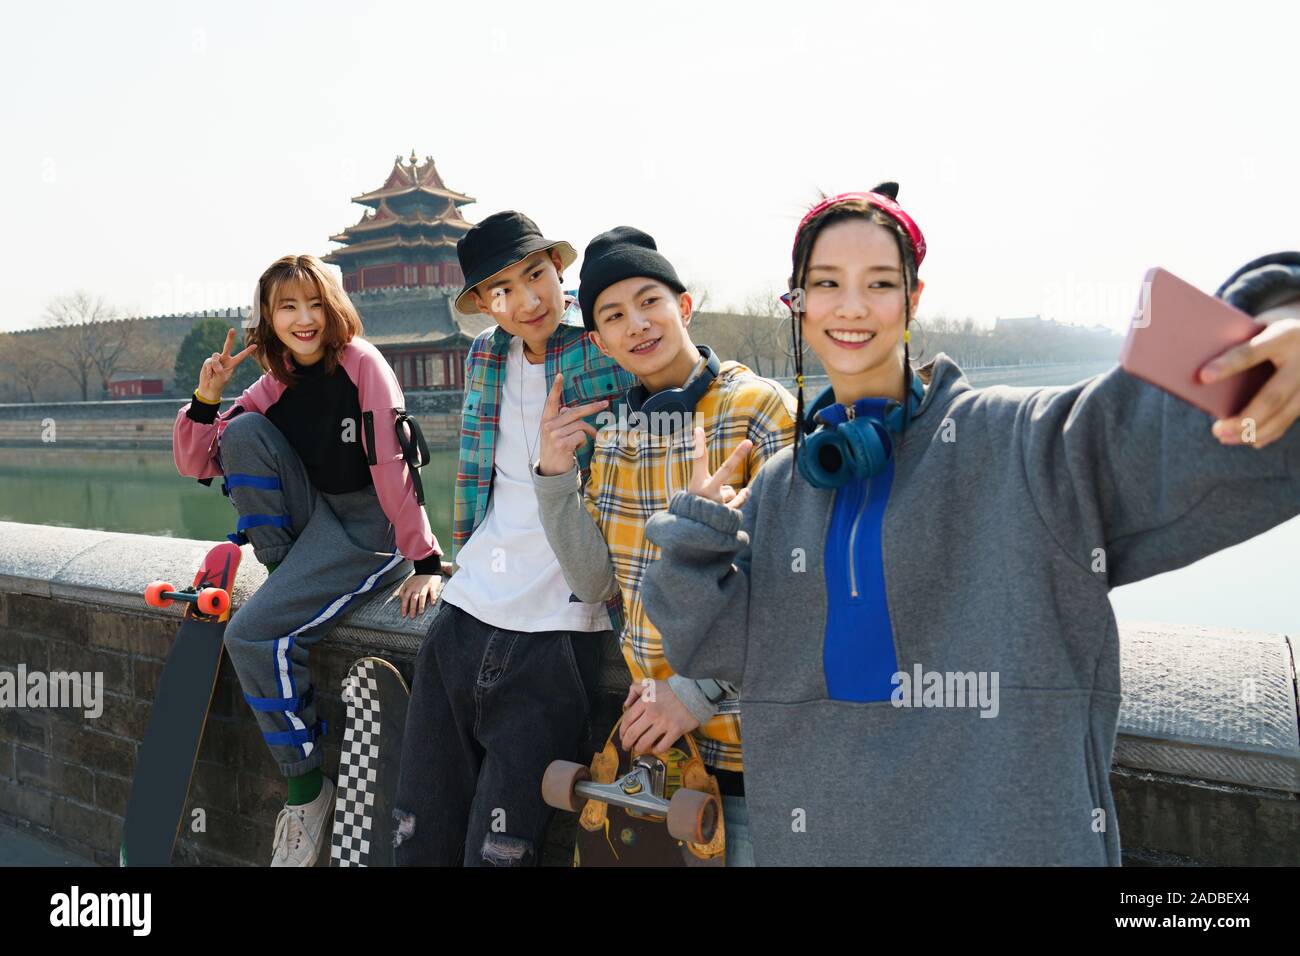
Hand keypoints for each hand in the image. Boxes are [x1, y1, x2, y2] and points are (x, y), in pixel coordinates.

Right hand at [197, 328, 255, 402]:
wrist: (209, 387)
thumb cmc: (218, 384)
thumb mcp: (222, 378)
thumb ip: (219, 368)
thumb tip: (215, 360)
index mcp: (232, 364)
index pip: (241, 356)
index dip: (247, 351)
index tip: (255, 345)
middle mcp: (225, 359)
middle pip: (227, 347)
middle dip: (230, 338)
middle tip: (233, 329)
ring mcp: (216, 359)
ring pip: (215, 357)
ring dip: (215, 366)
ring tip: (214, 374)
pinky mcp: (208, 361)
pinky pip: (209, 362)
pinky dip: (209, 369)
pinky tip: (209, 374)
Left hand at [398, 573, 440, 618]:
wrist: (427, 569)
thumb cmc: (417, 579)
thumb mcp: (407, 583)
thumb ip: (403, 591)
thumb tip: (401, 600)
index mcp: (409, 587)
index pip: (405, 598)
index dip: (404, 607)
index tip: (403, 615)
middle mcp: (416, 588)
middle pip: (413, 599)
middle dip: (412, 608)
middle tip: (412, 617)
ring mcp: (424, 587)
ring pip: (422, 596)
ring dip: (421, 605)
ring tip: (421, 613)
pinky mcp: (432, 586)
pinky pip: (432, 592)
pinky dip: (433, 598)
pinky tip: (433, 604)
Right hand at [537, 373, 607, 475]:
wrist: (551, 471)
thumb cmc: (556, 449)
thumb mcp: (555, 433)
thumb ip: (560, 421)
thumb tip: (565, 409)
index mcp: (546, 420)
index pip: (551, 401)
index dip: (555, 388)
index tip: (560, 375)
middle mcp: (548, 425)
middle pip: (575, 412)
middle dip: (592, 407)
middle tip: (605, 404)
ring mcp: (554, 434)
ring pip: (581, 425)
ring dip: (587, 433)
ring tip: (581, 442)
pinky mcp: (562, 443)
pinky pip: (581, 436)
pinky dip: (583, 442)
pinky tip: (575, 449)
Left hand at [620, 680, 699, 753]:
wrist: (695, 691)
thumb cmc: (671, 689)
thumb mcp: (651, 684)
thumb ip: (635, 690)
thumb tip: (626, 704)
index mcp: (645, 701)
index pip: (627, 720)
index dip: (622, 731)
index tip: (622, 736)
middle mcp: (652, 713)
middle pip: (633, 734)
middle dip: (627, 743)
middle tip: (626, 747)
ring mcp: (664, 723)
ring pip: (645, 742)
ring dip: (639, 748)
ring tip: (638, 749)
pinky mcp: (676, 731)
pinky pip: (662, 746)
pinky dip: (656, 750)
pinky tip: (655, 748)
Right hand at [688, 426, 752, 509]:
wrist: (690, 532)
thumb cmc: (695, 506)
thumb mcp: (698, 489)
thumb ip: (715, 480)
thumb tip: (737, 479)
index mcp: (697, 483)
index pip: (698, 460)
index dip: (699, 444)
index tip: (698, 429)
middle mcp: (706, 492)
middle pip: (726, 469)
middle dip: (738, 455)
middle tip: (749, 442)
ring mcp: (717, 503)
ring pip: (731, 491)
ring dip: (726, 497)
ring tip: (714, 506)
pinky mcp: (725, 515)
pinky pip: (740, 499)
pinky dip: (742, 497)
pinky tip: (743, 494)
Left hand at [1201, 317, 1299, 448]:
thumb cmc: (1275, 329)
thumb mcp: (1262, 326)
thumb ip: (1239, 343)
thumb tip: (1204, 374)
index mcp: (1286, 335)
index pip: (1252, 352)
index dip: (1229, 365)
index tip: (1203, 377)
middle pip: (1272, 396)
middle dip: (1243, 418)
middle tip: (1216, 430)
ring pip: (1283, 414)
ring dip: (1252, 431)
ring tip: (1225, 437)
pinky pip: (1290, 418)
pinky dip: (1270, 432)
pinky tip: (1251, 440)